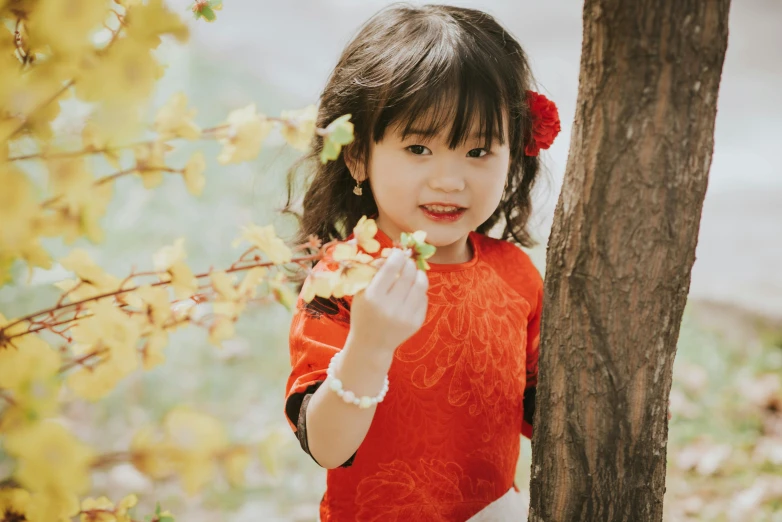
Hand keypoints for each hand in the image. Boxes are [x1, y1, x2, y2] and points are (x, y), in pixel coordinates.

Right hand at [346, 248, 428, 362]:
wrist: (371, 344)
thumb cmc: (364, 313)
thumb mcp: (360, 292)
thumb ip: (374, 273)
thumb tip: (392, 254)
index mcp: (373, 297)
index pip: (392, 268)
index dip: (398, 256)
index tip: (398, 253)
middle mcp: (390, 307)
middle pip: (408, 274)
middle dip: (409, 263)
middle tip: (406, 262)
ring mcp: (405, 316)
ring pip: (421, 284)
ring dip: (419, 274)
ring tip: (414, 273)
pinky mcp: (416, 323)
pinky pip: (424, 298)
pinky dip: (419, 291)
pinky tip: (411, 292)